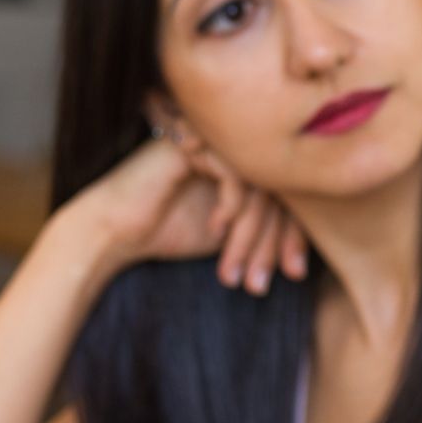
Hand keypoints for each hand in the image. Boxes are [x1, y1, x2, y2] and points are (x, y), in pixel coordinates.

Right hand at [74, 136, 308, 294]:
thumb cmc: (169, 232)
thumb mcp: (232, 236)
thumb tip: (309, 259)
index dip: (295, 237)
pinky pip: (234, 172)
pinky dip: (231, 205)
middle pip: (281, 192)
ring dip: (251, 236)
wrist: (112, 232)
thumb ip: (267, 230)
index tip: (295, 274)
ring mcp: (216, 142)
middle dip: (276, 242)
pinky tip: (216, 230)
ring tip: (239, 272)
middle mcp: (238, 150)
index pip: (291, 197)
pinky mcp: (192, 143)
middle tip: (270, 280)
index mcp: (252, 166)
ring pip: (260, 186)